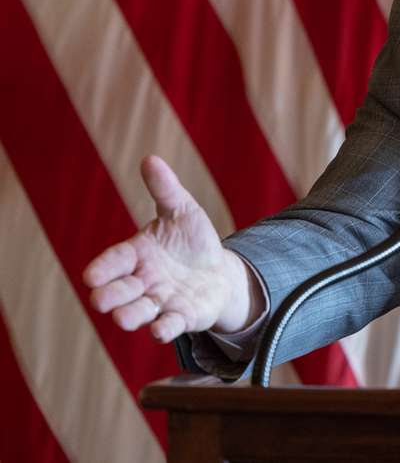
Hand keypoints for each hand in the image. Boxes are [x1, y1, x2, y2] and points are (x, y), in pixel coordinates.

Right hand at [83, 156, 255, 341]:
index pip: (113, 261)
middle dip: (110, 296)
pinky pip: (169, 325)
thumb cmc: (191, 240)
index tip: (91, 276)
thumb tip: (150, 159)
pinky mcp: (181, 317)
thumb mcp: (181, 210)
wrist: (218, 271)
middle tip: (102, 300)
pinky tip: (160, 331)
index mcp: (136, 254)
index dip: (103, 268)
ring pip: (138, 312)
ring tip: (123, 318)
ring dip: (131, 315)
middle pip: (119, 291)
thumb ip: (165, 189)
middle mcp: (142, 281)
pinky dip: (164, 329)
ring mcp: (160, 301)